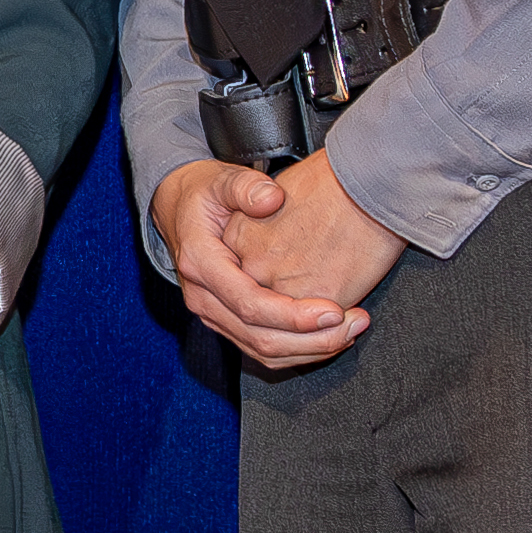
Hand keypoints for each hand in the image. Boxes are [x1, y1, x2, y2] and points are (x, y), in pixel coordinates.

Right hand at [152, 154, 398, 372]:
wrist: (179, 209)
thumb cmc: (206, 193)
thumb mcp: (223, 180)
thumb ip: (246, 186)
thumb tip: (272, 198)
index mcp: (201, 264)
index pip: (249, 303)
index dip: (293, 314)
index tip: (334, 310)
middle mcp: (202, 297)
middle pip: (258, 337)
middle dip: (311, 339)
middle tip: (352, 325)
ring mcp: (213, 314)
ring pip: (262, 352)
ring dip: (309, 349)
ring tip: (349, 332)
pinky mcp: (226, 322)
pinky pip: (262, 349)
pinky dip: (298, 350)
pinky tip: (329, 337)